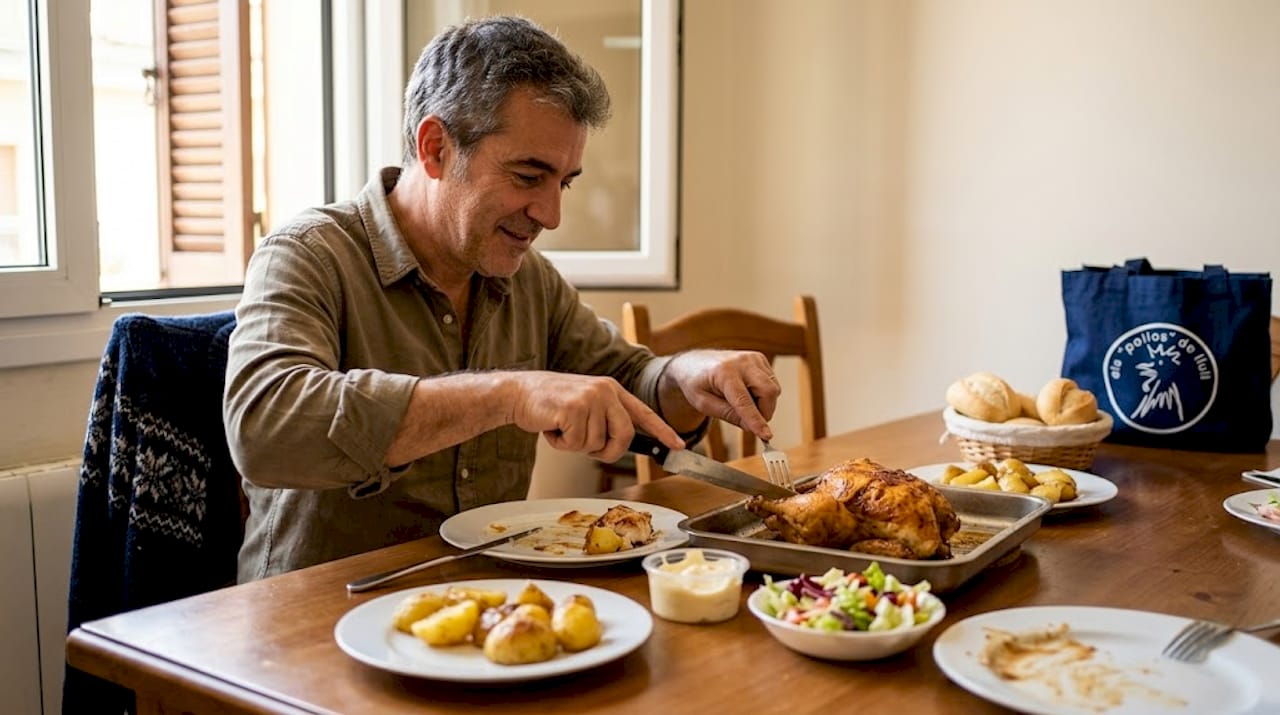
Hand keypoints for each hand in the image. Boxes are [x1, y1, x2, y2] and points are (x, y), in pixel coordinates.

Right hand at [506, 372, 683, 461]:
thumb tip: (620, 443)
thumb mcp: (585, 404)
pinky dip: (561, 444)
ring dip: (575, 445)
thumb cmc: (550, 403)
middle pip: (624, 436)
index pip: (643, 413)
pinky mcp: (573, 408)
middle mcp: (605, 391)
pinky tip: (553, 427)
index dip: (663, 430)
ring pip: (596, 444)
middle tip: (586, 446)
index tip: (679, 444)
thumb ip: (605, 418)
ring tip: (562, 426)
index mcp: (611, 389)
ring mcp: (590, 398)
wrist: (518, 393)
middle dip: (607, 451)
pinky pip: (576, 444)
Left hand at [659, 350, 778, 440]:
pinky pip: (772, 383)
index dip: (756, 420)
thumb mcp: (704, 404)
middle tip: (749, 421)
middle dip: (764, 412)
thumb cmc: (696, 383)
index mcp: (724, 372)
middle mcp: (742, 362)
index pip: (744, 401)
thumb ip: (728, 415)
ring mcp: (753, 358)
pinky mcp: (759, 359)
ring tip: (741, 403)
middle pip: (768, 392)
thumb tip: (751, 427)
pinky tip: (747, 393)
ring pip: (773, 389)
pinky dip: (764, 394)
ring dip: (764, 404)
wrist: (693, 363)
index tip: (766, 435)